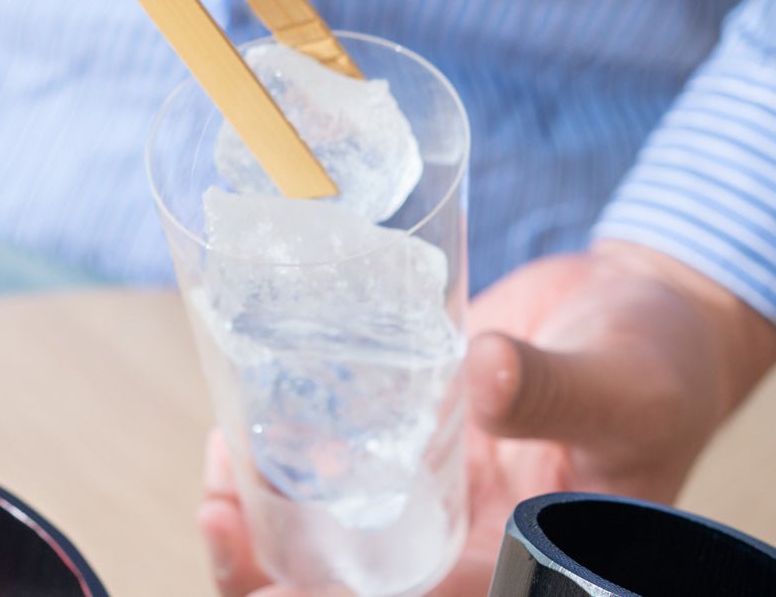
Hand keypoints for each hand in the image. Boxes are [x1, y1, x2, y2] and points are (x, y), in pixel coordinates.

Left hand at [199, 241, 775, 595]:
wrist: (640, 305)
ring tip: (219, 466)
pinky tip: (244, 422)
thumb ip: (554, 389)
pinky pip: (336, 447)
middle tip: (220, 514)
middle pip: (353, 580)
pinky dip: (286, 447)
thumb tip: (487, 375)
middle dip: (274, 568)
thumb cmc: (655, 361)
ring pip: (330, 524)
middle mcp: (460, 527)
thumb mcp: (619, 384)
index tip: (269, 590)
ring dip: (263, 513)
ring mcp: (427, 474)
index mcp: (515, 554)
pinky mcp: (406, 416)